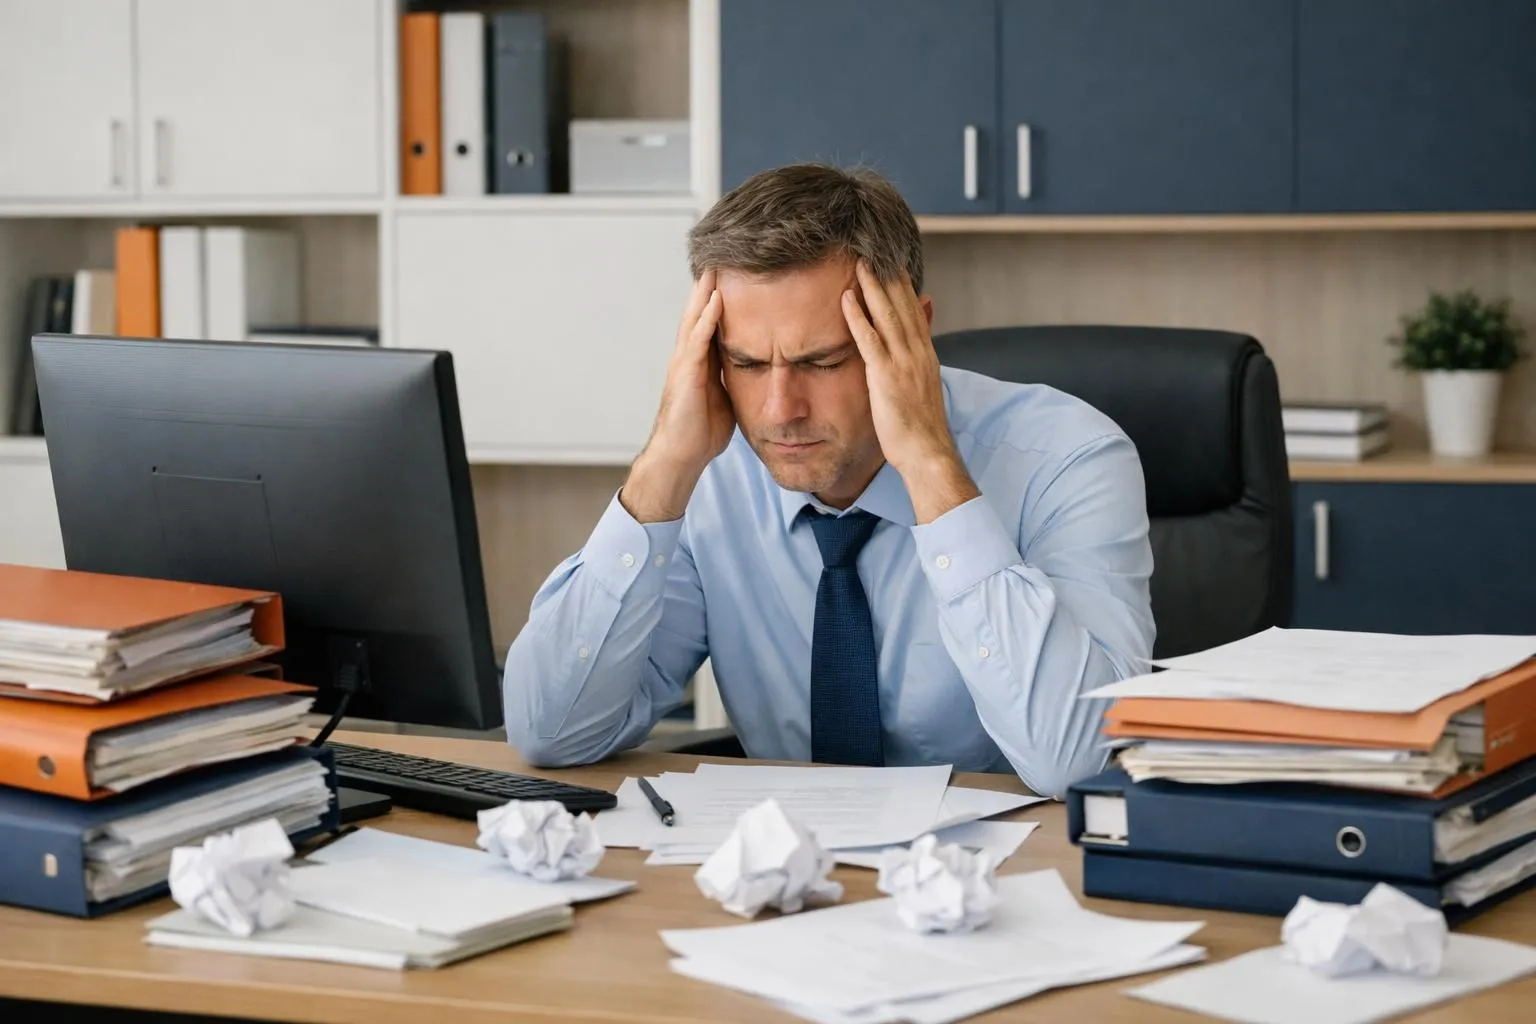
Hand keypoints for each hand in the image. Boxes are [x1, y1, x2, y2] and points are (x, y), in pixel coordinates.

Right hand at [620, 269, 734, 522]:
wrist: (681, 455)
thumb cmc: (701, 431)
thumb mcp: (725, 397)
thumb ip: (734, 378)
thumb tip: (756, 371)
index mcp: (699, 361)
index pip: (710, 321)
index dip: (719, 297)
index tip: (733, 273)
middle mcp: (688, 356)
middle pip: (699, 311)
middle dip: (710, 284)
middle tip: (722, 255)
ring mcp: (684, 363)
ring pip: (694, 319)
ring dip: (706, 292)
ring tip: (717, 265)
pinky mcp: (685, 375)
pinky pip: (697, 341)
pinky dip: (706, 320)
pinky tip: (716, 301)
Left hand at [842, 261, 978, 523]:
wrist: (928, 452)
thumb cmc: (921, 428)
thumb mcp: (923, 388)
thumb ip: (918, 362)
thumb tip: (915, 349)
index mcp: (925, 354)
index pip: (912, 309)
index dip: (901, 283)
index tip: (890, 260)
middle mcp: (917, 352)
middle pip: (901, 304)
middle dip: (886, 275)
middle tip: (872, 247)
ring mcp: (903, 363)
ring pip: (886, 315)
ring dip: (871, 286)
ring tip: (857, 261)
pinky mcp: (886, 377)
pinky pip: (870, 340)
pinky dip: (857, 317)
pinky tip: (846, 299)